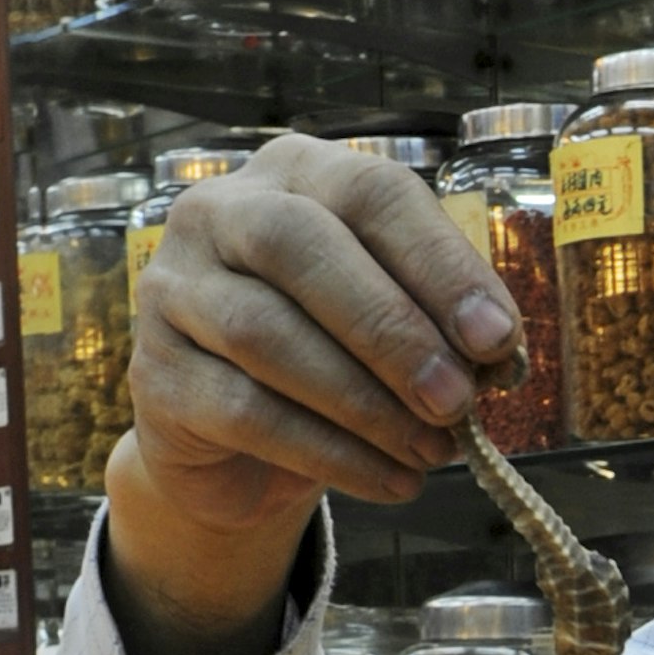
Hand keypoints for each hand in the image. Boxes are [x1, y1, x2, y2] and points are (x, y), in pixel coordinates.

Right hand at [102, 131, 522, 654]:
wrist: (239, 437)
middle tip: (456, 400)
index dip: (439, 264)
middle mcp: (220, 213)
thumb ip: (440, 318)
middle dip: (392, 329)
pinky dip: (332, 454)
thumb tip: (496, 350)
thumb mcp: (394, 318)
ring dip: (365, 403)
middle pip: (301, 246)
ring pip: (267, 335)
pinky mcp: (155, 374)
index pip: (370, 194)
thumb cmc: (332, 351)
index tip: (498, 338)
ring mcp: (173, 289)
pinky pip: (247, 412)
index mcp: (296, 174)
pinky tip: (390, 480)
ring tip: (431, 450)